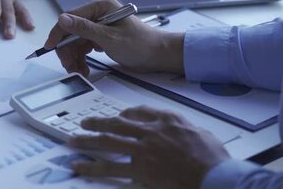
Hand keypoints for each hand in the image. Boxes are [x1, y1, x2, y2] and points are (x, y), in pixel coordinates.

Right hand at [44, 0, 183, 75]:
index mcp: (100, 7)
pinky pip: (84, 47)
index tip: (50, 47)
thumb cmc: (141, 44)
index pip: (70, 17)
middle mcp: (98, 14)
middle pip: (71, 31)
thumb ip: (84, 28)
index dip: (58, 33)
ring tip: (78, 71)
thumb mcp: (109, 38)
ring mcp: (99, 26)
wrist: (159, 56)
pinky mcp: (101, 37)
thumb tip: (63, 19)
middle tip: (68, 66)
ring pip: (76, 41)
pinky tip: (84, 69)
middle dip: (67, 50)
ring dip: (74, 57)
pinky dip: (81, 58)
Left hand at [68, 106, 229, 188]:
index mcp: (166, 120)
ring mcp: (142, 150)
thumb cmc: (214, 159)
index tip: (117, 115)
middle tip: (84, 123)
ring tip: (72, 141)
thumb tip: (181, 130)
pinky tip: (79, 166)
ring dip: (87, 141)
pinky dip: (92, 167)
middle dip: (97, 123)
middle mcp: (150, 131)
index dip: (125, 114)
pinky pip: (110, 168)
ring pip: (107, 141)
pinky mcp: (139, 170)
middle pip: (116, 123)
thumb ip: (185, 129)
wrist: (216, 177)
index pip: (139, 111)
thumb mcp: (202, 134)